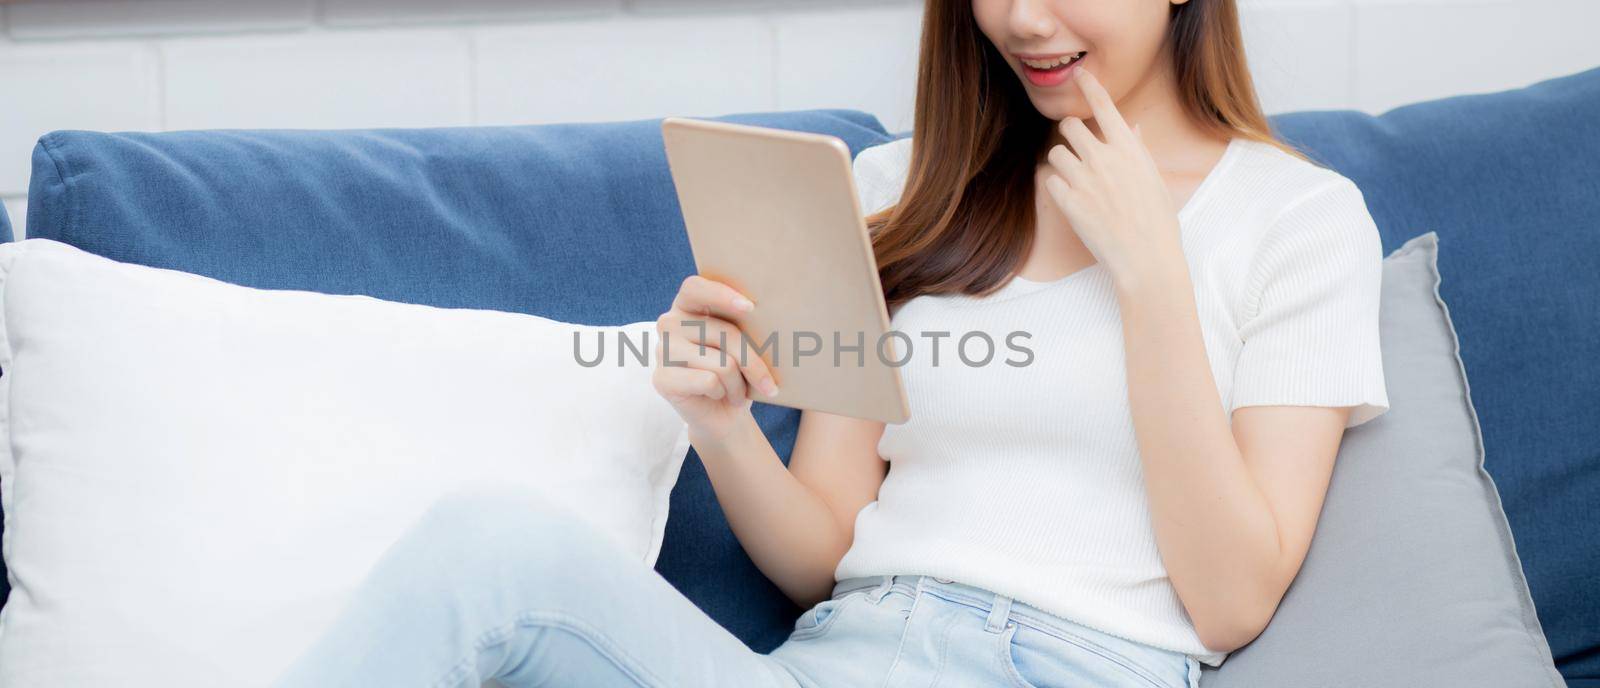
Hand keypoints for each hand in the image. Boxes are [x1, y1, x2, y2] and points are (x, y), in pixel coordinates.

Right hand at [652, 275, 779, 443]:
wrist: (721, 415)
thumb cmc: (737, 373)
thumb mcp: (745, 344)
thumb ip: (747, 325)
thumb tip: (773, 321)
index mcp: (687, 305)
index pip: (696, 287)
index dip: (722, 294)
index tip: (750, 308)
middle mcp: (669, 323)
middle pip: (724, 332)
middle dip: (753, 362)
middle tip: (769, 384)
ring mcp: (662, 350)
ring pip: (722, 362)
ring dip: (739, 384)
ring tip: (739, 392)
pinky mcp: (662, 379)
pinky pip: (709, 381)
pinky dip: (723, 393)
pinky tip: (720, 396)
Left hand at [1042, 66, 1183, 286]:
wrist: (1145, 259)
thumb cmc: (1157, 221)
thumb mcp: (1153, 180)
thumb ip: (1138, 150)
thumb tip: (1132, 128)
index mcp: (1129, 150)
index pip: (1105, 107)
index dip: (1090, 87)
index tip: (1079, 75)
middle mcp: (1105, 159)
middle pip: (1070, 126)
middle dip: (1070, 134)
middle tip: (1077, 149)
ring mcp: (1085, 180)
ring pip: (1055, 153)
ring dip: (1061, 162)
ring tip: (1075, 178)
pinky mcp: (1068, 202)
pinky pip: (1051, 181)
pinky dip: (1058, 188)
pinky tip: (1073, 200)